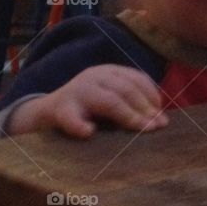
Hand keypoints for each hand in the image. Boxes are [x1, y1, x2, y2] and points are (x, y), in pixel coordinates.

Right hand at [7, 66, 168, 138]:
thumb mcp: (109, 98)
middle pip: (125, 90)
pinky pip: (71, 118)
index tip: (162, 114)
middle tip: (157, 126)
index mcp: (108, 72)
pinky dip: (80, 126)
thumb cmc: (86, 109)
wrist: (44, 112)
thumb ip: (131, 104)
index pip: (136, 78)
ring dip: (128, 116)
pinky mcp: (59, 110)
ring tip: (142, 129)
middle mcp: (93, 77)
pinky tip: (89, 133)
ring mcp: (76, 92)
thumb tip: (162, 120)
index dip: (152, 95)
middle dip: (145, 108)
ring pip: (107, 101)